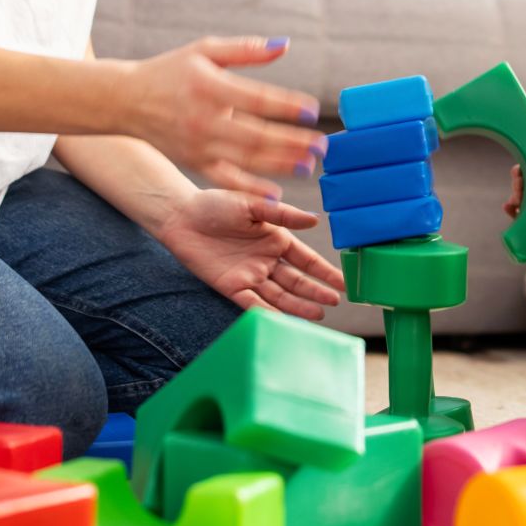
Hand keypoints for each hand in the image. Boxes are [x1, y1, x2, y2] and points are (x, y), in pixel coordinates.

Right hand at [127, 37, 326, 197]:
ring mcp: (199, 145)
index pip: (256, 99)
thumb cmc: (172, 70)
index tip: (313, 111)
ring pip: (246, 159)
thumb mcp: (205, 50)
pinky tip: (275, 195)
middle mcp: (204, 119)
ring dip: (280, 164)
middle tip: (322, 146)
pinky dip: (251, 189)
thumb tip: (285, 46)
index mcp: (210, 87)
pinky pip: (227, 180)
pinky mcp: (195, 163)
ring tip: (308, 165)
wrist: (126, 101)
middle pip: (256, 135)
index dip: (286, 105)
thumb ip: (246, 50)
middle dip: (292, 142)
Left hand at [154, 188, 345, 319]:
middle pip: (296, 281)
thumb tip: (316, 220)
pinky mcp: (231, 287)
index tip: (344, 282)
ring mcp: (249, 275)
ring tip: (319, 315)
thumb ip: (283, 214)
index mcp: (275, 239)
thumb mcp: (252, 205)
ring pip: (279, 296)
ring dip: (299, 306)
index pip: (306, 259)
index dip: (325, 271)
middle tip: (335, 302)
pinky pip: (253, 304)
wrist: (181, 216)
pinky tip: (286, 321)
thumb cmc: (216, 204)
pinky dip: (269, 313)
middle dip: (316, 291)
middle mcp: (266, 260)